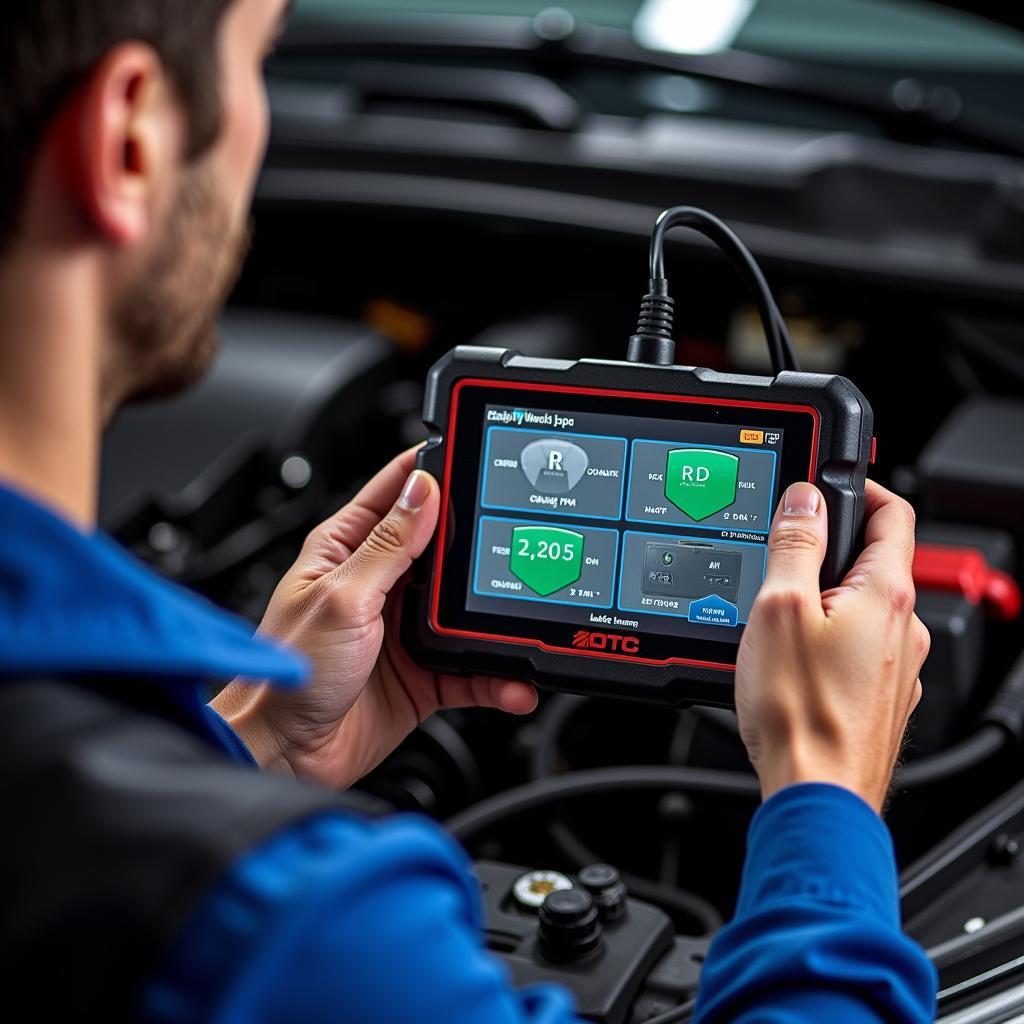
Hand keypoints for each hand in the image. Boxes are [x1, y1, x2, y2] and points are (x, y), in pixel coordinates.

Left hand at [212, 447, 537, 788]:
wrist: (286, 754)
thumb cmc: (288, 673)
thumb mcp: (342, 598)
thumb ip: (388, 546)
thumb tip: (424, 491)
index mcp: (348, 549)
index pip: (397, 491)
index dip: (433, 470)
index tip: (474, 457)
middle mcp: (379, 582)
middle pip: (444, 546)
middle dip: (480, 546)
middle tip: (515, 547)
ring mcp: (404, 628)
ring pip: (465, 608)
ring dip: (494, 618)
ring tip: (519, 620)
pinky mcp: (423, 672)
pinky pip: (471, 665)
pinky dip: (496, 674)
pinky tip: (512, 680)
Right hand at [735, 480, 929, 812]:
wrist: (817, 795)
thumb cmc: (802, 712)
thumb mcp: (779, 608)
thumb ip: (794, 544)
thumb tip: (804, 498)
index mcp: (885, 595)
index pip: (892, 512)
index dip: (859, 486)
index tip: (825, 483)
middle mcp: (901, 628)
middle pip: (873, 560)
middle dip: (827, 545)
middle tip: (781, 549)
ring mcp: (894, 666)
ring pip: (859, 608)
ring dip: (821, 596)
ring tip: (772, 612)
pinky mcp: (877, 697)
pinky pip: (853, 647)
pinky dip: (824, 637)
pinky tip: (786, 658)